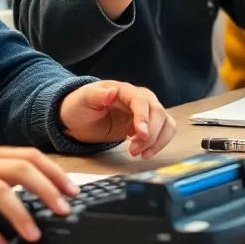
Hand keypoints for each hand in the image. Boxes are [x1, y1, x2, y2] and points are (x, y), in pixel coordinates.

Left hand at [59, 81, 176, 159]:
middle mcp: (139, 98)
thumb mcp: (84, 100)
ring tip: (139, 153)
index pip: (141, 100)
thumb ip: (98, 95)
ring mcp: (145, 111)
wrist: (79, 119)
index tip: (140, 134)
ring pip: (165, 122)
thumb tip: (112, 92)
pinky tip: (145, 152)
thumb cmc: (81, 107)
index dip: (143, 117)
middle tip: (134, 150)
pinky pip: (164, 131)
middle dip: (150, 134)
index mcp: (124, 90)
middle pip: (158, 112)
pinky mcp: (148, 125)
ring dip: (157, 140)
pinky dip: (160, 143)